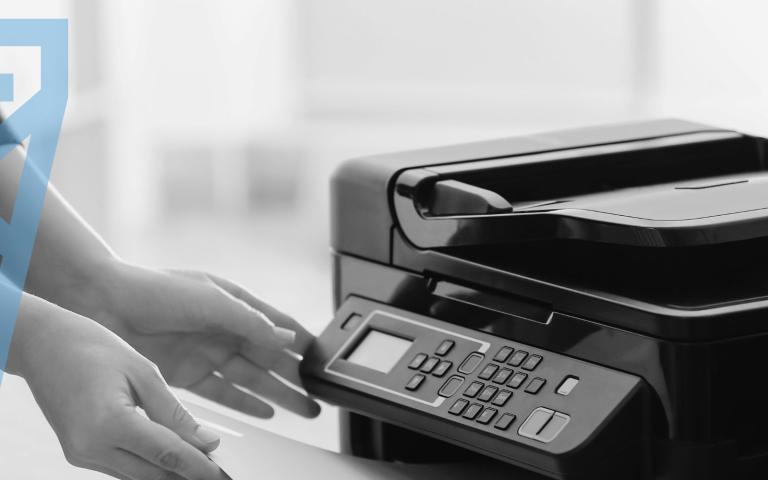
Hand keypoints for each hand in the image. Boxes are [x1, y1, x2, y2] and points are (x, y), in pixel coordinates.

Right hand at [7, 293, 226, 479]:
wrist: (43, 344)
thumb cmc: (91, 347)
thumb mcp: (143, 372)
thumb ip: (174, 412)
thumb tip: (207, 442)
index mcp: (109, 424)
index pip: (167, 455)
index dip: (199, 466)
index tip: (221, 472)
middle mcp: (90, 447)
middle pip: (153, 474)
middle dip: (187, 473)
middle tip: (217, 467)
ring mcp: (80, 454)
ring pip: (137, 477)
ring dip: (168, 472)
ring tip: (199, 461)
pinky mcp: (77, 454)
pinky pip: (120, 469)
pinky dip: (147, 465)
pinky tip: (169, 455)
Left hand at [90, 262, 319, 418]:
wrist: (102, 304)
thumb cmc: (154, 290)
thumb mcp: (211, 301)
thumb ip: (252, 323)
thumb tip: (288, 340)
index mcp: (236, 303)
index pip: (279, 325)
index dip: (303, 343)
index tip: (325, 361)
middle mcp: (225, 329)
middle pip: (271, 357)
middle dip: (298, 376)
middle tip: (320, 396)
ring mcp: (207, 352)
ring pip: (254, 379)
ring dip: (280, 394)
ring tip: (305, 410)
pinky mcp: (188, 374)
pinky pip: (224, 393)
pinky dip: (247, 404)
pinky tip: (267, 413)